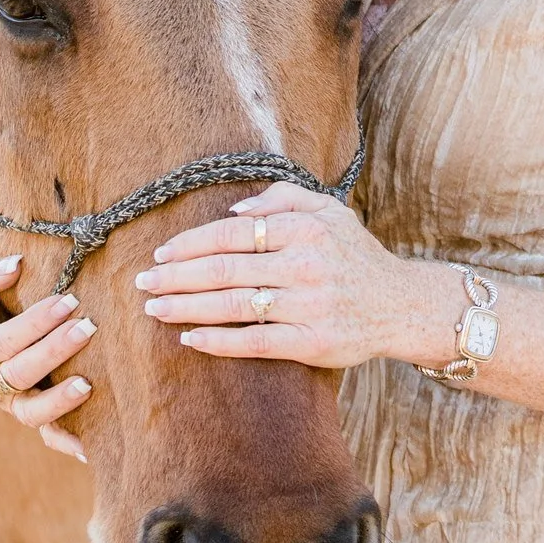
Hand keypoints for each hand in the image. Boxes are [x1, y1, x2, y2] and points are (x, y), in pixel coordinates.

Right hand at [0, 256, 95, 459]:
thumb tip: (15, 265)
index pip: (5, 341)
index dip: (37, 323)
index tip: (69, 301)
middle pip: (21, 374)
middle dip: (56, 351)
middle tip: (88, 327)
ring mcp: (7, 403)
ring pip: (32, 413)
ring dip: (60, 401)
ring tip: (88, 384)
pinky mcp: (26, 411)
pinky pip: (46, 434)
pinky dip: (67, 443)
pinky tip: (92, 448)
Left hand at [133, 183, 424, 368]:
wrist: (401, 305)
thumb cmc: (355, 256)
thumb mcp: (329, 211)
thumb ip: (282, 199)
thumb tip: (232, 212)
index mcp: (304, 228)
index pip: (231, 234)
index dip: (190, 244)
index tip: (161, 254)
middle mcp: (305, 264)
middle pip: (224, 269)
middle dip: (176, 276)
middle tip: (142, 282)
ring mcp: (309, 305)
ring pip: (233, 305)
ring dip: (186, 307)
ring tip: (154, 308)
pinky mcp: (314, 343)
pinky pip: (255, 342)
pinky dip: (218, 341)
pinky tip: (189, 338)